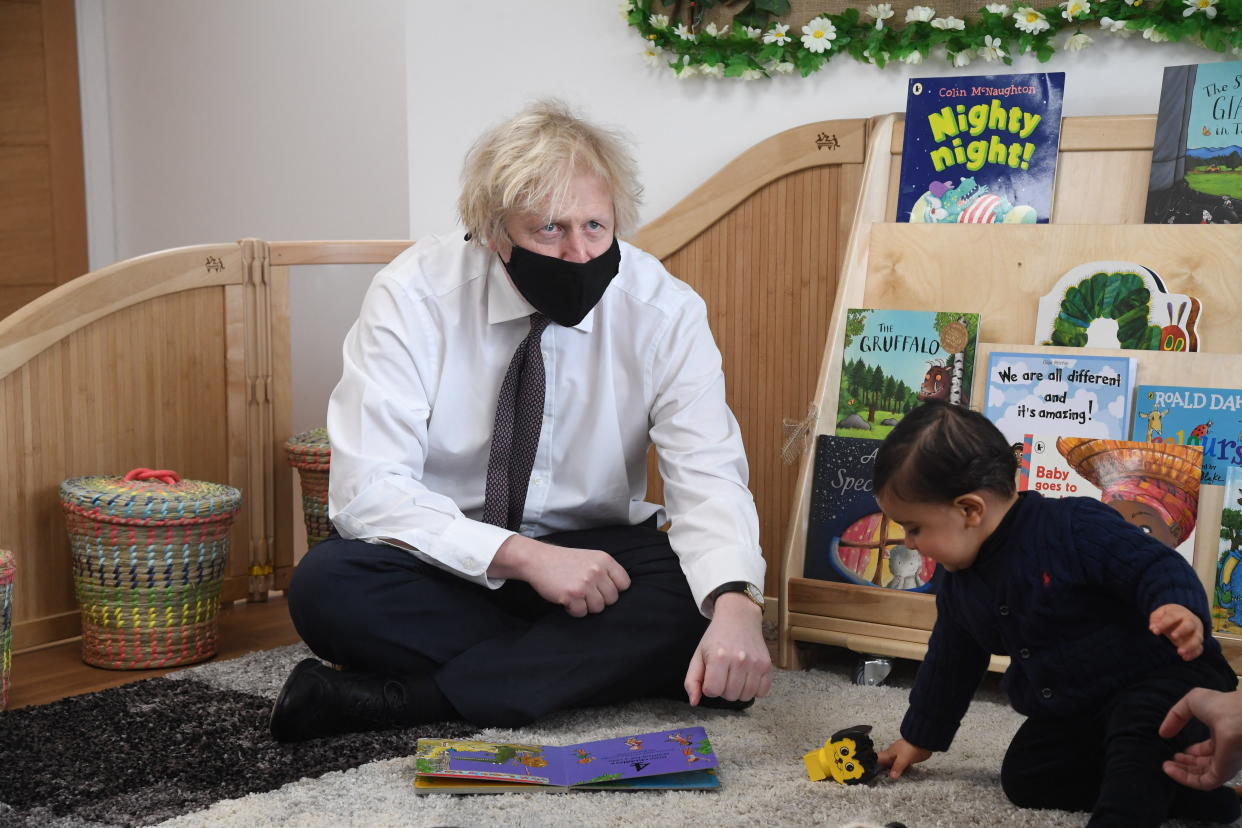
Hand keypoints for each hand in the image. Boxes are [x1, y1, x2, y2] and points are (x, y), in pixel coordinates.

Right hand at [488, 534, 629, 616]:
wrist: (538, 559)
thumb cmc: (565, 561)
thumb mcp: (590, 558)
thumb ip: (606, 571)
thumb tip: (619, 592)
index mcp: (605, 560)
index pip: (624, 584)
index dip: (614, 589)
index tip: (601, 589)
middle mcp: (597, 571)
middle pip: (612, 599)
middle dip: (599, 600)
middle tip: (585, 593)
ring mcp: (585, 583)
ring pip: (598, 608)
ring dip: (586, 606)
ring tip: (575, 595)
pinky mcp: (572, 595)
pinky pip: (582, 613)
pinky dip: (573, 610)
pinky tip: (566, 599)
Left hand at [683, 592, 771, 705]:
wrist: (739, 617)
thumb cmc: (716, 637)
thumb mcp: (698, 655)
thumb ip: (692, 680)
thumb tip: (694, 702)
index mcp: (719, 658)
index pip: (712, 691)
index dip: (710, 686)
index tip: (712, 674)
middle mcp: (739, 661)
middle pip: (730, 696)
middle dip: (724, 688)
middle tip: (724, 673)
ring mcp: (755, 663)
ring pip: (746, 697)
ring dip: (739, 690)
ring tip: (735, 674)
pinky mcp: (767, 665)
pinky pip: (762, 692)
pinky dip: (754, 689)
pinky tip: (748, 677)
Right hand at [877, 738, 932, 778]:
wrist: (922, 741)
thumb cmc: (910, 748)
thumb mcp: (903, 759)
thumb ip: (897, 767)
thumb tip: (891, 776)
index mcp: (889, 753)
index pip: (878, 759)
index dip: (873, 764)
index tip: (870, 772)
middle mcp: (892, 755)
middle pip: (885, 763)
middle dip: (881, 769)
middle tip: (878, 779)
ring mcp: (900, 756)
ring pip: (892, 765)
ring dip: (891, 770)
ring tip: (887, 780)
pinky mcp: (906, 758)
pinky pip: (900, 765)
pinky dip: (899, 770)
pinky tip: (899, 775)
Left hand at [1149, 603, 1203, 660]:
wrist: (1185, 616)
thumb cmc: (1169, 616)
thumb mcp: (1160, 613)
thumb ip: (1156, 619)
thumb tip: (1153, 628)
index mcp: (1179, 613)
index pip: (1172, 617)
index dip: (1164, 624)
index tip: (1155, 632)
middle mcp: (1190, 622)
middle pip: (1189, 625)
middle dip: (1181, 630)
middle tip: (1173, 637)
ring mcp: (1196, 632)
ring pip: (1197, 638)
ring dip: (1190, 645)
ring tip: (1179, 652)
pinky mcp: (1198, 642)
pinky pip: (1199, 648)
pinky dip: (1193, 654)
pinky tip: (1185, 658)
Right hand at [1159, 687, 1241, 789]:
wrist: (1238, 718)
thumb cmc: (1221, 706)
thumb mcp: (1192, 701)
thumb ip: (1176, 716)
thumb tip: (1163, 733)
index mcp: (1222, 735)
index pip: (1207, 749)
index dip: (1192, 752)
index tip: (1177, 751)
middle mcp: (1225, 752)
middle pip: (1204, 764)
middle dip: (1186, 764)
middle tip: (1170, 761)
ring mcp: (1225, 764)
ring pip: (1202, 775)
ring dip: (1182, 773)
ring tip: (1166, 766)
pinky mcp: (1222, 775)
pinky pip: (1202, 782)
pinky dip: (1184, 779)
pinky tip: (1169, 770)